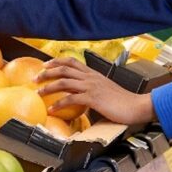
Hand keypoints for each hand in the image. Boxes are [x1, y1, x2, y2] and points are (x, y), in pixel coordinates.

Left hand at [38, 58, 153, 125]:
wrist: (136, 106)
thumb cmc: (122, 102)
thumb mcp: (105, 92)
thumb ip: (92, 91)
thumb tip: (79, 97)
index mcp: (94, 74)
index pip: (72, 62)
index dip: (57, 61)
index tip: (45, 65)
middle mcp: (91, 77)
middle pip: (64, 69)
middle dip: (47, 72)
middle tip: (35, 78)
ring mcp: (92, 86)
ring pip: (64, 82)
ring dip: (48, 86)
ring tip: (38, 92)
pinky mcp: (93, 98)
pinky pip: (71, 98)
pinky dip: (59, 104)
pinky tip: (52, 110)